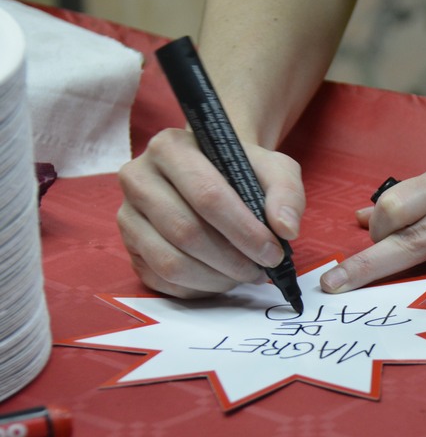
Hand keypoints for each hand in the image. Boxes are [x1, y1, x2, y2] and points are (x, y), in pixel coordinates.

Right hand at [117, 128, 304, 297]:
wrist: (213, 177)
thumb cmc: (240, 171)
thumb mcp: (274, 168)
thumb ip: (286, 193)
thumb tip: (285, 229)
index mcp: (170, 147)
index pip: (207, 195)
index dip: (244, 230)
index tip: (273, 252)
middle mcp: (138, 178)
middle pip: (186, 231)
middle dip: (232, 260)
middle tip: (261, 269)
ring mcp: (127, 216)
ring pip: (170, 262)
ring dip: (216, 278)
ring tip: (244, 274)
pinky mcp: (129, 248)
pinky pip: (161, 280)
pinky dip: (198, 288)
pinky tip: (221, 278)